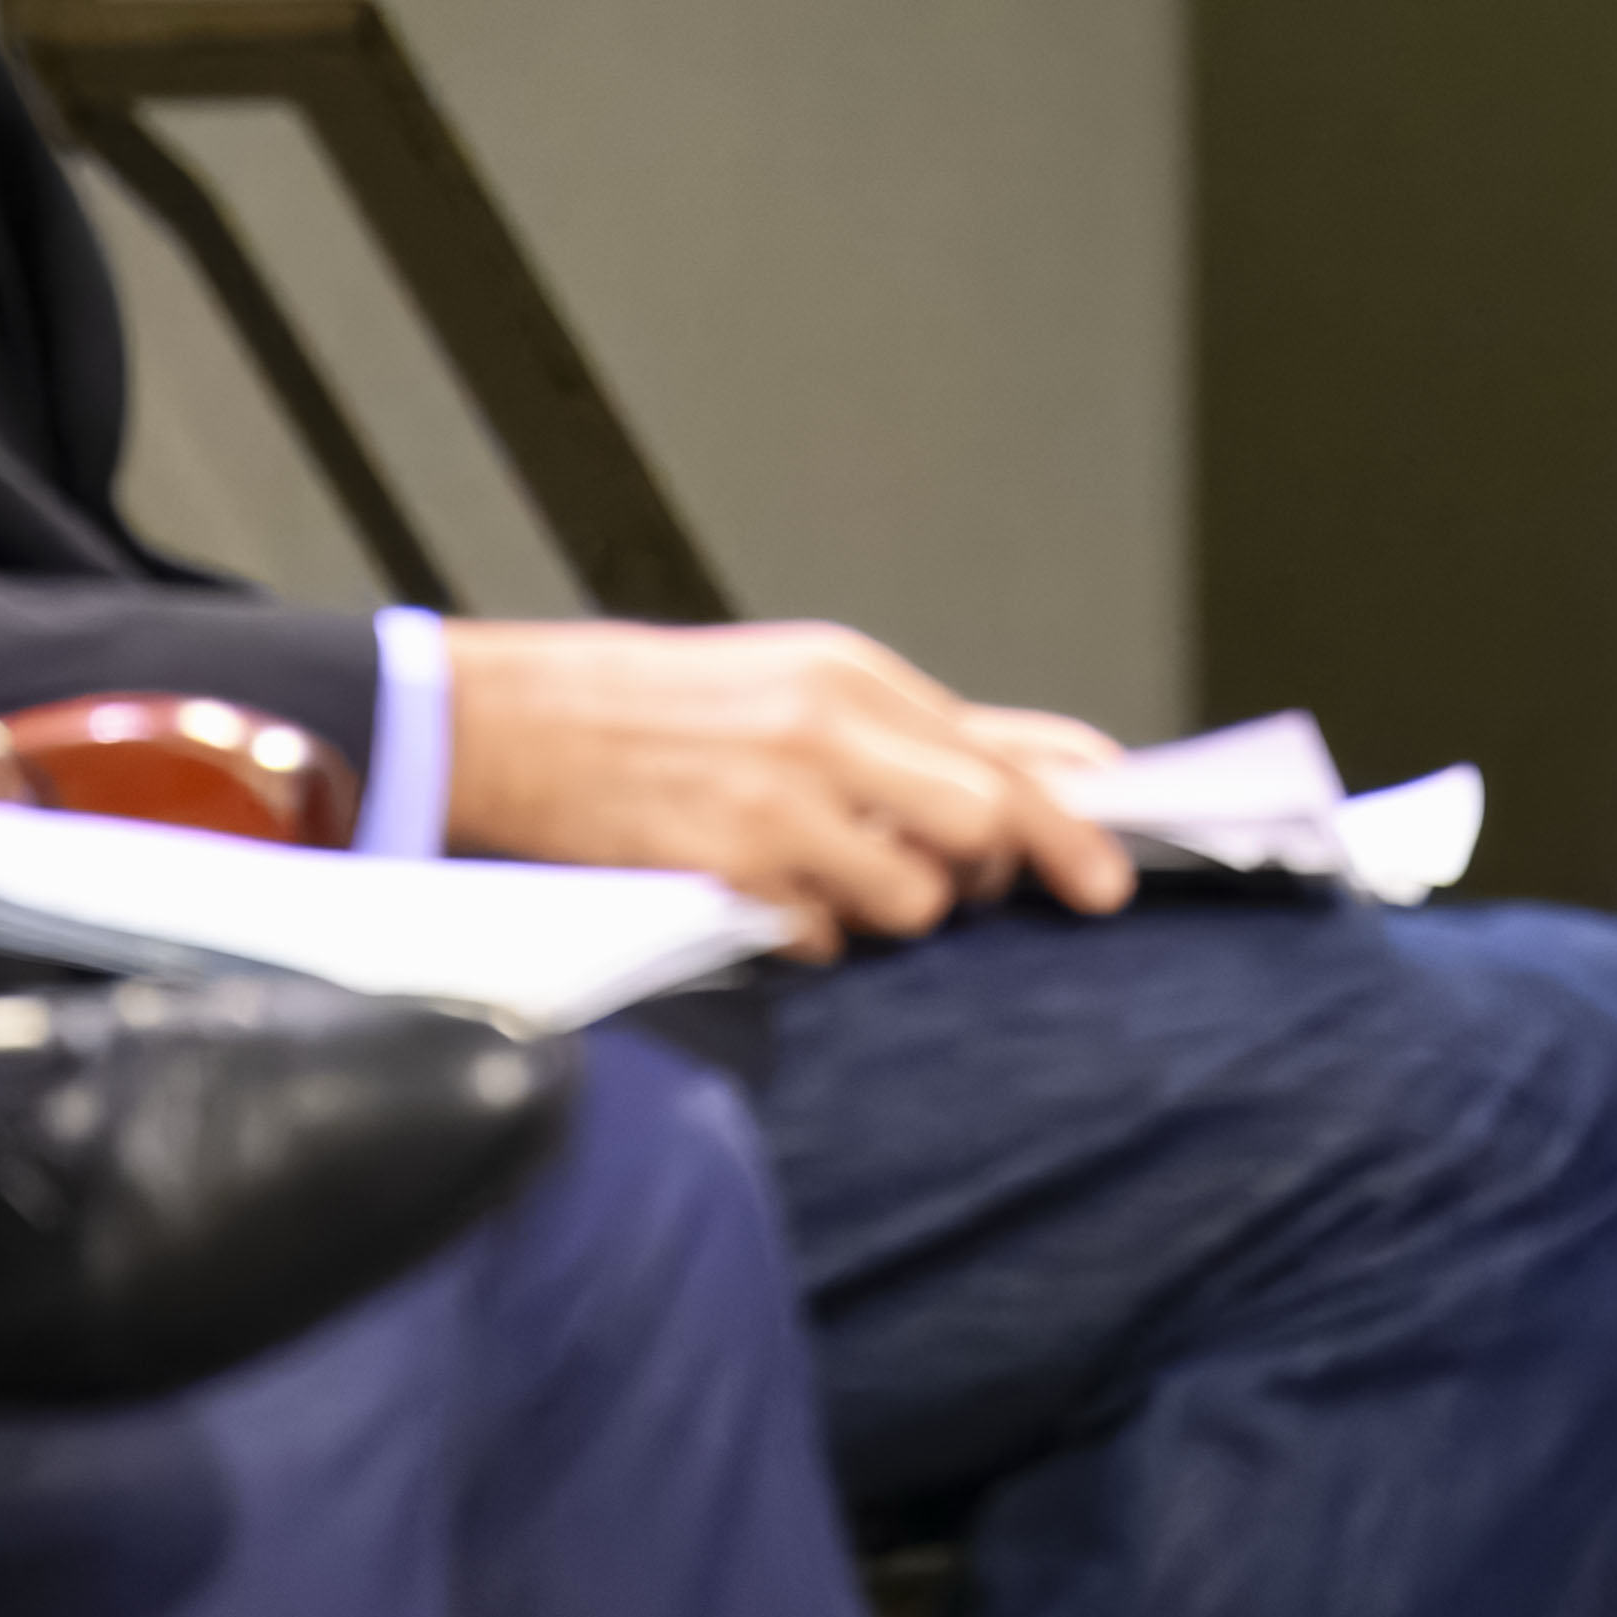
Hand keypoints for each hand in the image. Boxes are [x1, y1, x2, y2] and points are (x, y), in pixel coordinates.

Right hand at [438, 618, 1138, 958]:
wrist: (505, 725)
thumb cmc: (657, 710)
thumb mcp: (796, 685)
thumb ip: (924, 732)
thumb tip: (1068, 768)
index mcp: (851, 675)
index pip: (1006, 755)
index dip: (1073, 824)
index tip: (1111, 874)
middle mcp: (827, 729)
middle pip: (986, 828)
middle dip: (991, 875)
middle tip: (961, 890)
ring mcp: (778, 803)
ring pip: (912, 902)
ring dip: (882, 913)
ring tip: (816, 877)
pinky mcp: (725, 870)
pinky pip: (821, 940)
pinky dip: (803, 935)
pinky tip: (753, 894)